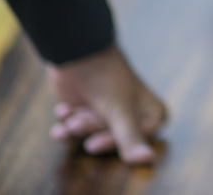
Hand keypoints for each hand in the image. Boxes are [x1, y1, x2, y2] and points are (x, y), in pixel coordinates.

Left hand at [46, 44, 167, 163]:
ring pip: (92, 135)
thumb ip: (131, 139)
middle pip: (110, 140)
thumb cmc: (107, 78)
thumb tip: (148, 160)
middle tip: (79, 120)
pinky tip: (63, 111)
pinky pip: (76, 129)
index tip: (95, 140)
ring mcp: (108, 111)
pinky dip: (66, 123)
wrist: (77, 51)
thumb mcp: (120, 111)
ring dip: (77, 125)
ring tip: (70, 113)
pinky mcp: (88, 109)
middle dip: (91, 130)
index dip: (112, 142)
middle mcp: (132, 113)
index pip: (135, 144)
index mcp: (150, 112)